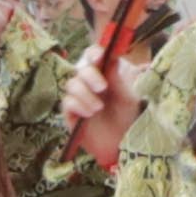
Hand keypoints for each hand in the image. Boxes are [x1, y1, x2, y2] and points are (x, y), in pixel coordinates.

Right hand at [62, 55, 145, 175]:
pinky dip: (78, 105)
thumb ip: (118, 79)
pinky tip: (89, 114)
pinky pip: (68, 102)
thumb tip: (111, 58)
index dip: (94, 53)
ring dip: (85, 94)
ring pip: (72, 84)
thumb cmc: (127, 117)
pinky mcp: (70, 112)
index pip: (94, 55)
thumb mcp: (127, 97)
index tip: (100, 58)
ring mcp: (78, 96)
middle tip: (102, 87)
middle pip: (81, 68)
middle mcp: (89, 81)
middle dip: (91, 76)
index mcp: (104, 72)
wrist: (122, 143)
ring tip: (98, 108)